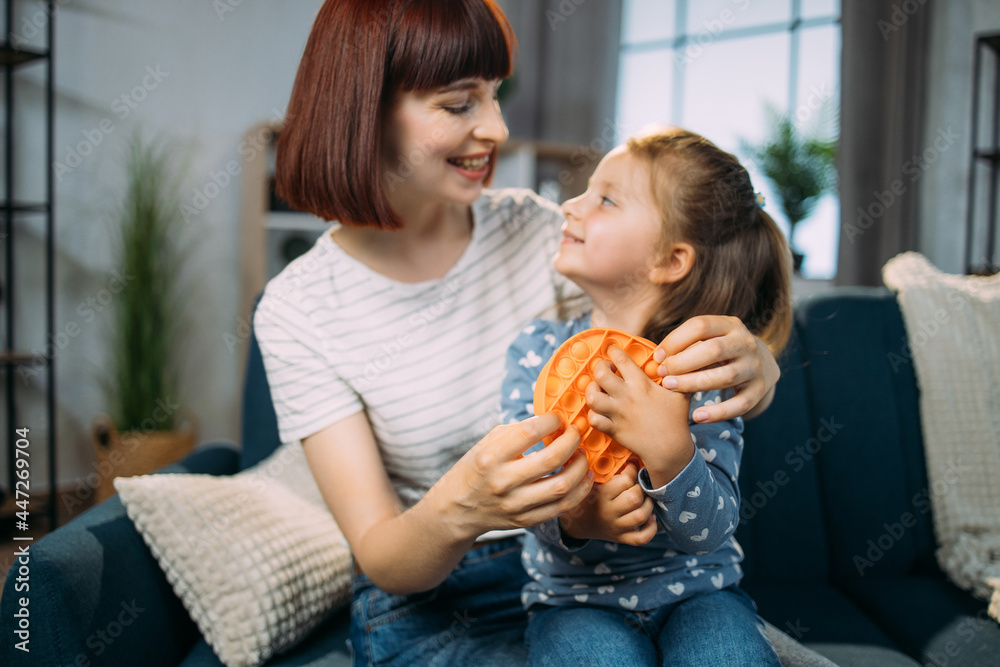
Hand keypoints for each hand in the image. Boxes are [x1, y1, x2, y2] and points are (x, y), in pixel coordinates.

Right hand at [431, 413, 593, 541]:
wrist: (458, 509)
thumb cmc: (476, 468)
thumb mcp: (488, 443)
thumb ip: (518, 431)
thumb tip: (553, 421)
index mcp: (491, 457)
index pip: (530, 432)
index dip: (551, 421)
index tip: (558, 418)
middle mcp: (503, 481)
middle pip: (551, 459)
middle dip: (572, 441)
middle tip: (576, 433)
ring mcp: (515, 504)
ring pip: (562, 486)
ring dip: (580, 467)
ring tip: (583, 455)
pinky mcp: (526, 520)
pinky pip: (562, 507)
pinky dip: (579, 491)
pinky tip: (583, 478)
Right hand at [559, 463, 656, 546]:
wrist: (576, 522)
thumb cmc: (587, 495)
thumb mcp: (589, 480)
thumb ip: (603, 467)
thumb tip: (623, 446)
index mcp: (601, 495)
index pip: (625, 481)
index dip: (633, 470)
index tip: (632, 465)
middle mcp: (609, 512)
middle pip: (635, 498)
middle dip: (641, 487)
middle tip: (638, 483)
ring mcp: (616, 527)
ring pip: (641, 516)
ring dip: (648, 505)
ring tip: (645, 498)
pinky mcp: (622, 538)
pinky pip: (642, 538)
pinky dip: (651, 528)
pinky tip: (651, 518)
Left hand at [586, 346, 692, 483]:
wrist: (670, 449)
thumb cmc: (676, 420)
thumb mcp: (681, 392)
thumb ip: (676, 375)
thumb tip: (674, 361)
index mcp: (641, 384)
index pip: (620, 359)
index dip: (613, 351)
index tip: (613, 351)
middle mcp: (626, 396)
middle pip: (600, 374)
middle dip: (599, 367)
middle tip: (604, 369)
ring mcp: (618, 413)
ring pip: (592, 396)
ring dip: (592, 390)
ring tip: (598, 389)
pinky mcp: (613, 429)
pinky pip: (594, 419)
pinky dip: (593, 414)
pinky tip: (599, 411)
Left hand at [654, 315, 778, 422]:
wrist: (762, 363)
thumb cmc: (722, 351)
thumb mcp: (710, 338)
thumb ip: (686, 344)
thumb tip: (656, 359)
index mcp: (731, 325)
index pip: (700, 326)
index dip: (675, 340)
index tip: (658, 356)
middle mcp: (746, 343)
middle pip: (713, 350)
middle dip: (682, 363)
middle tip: (662, 374)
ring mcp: (754, 367)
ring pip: (725, 377)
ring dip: (694, 383)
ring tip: (671, 387)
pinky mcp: (759, 390)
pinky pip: (740, 404)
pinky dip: (719, 412)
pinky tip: (698, 417)